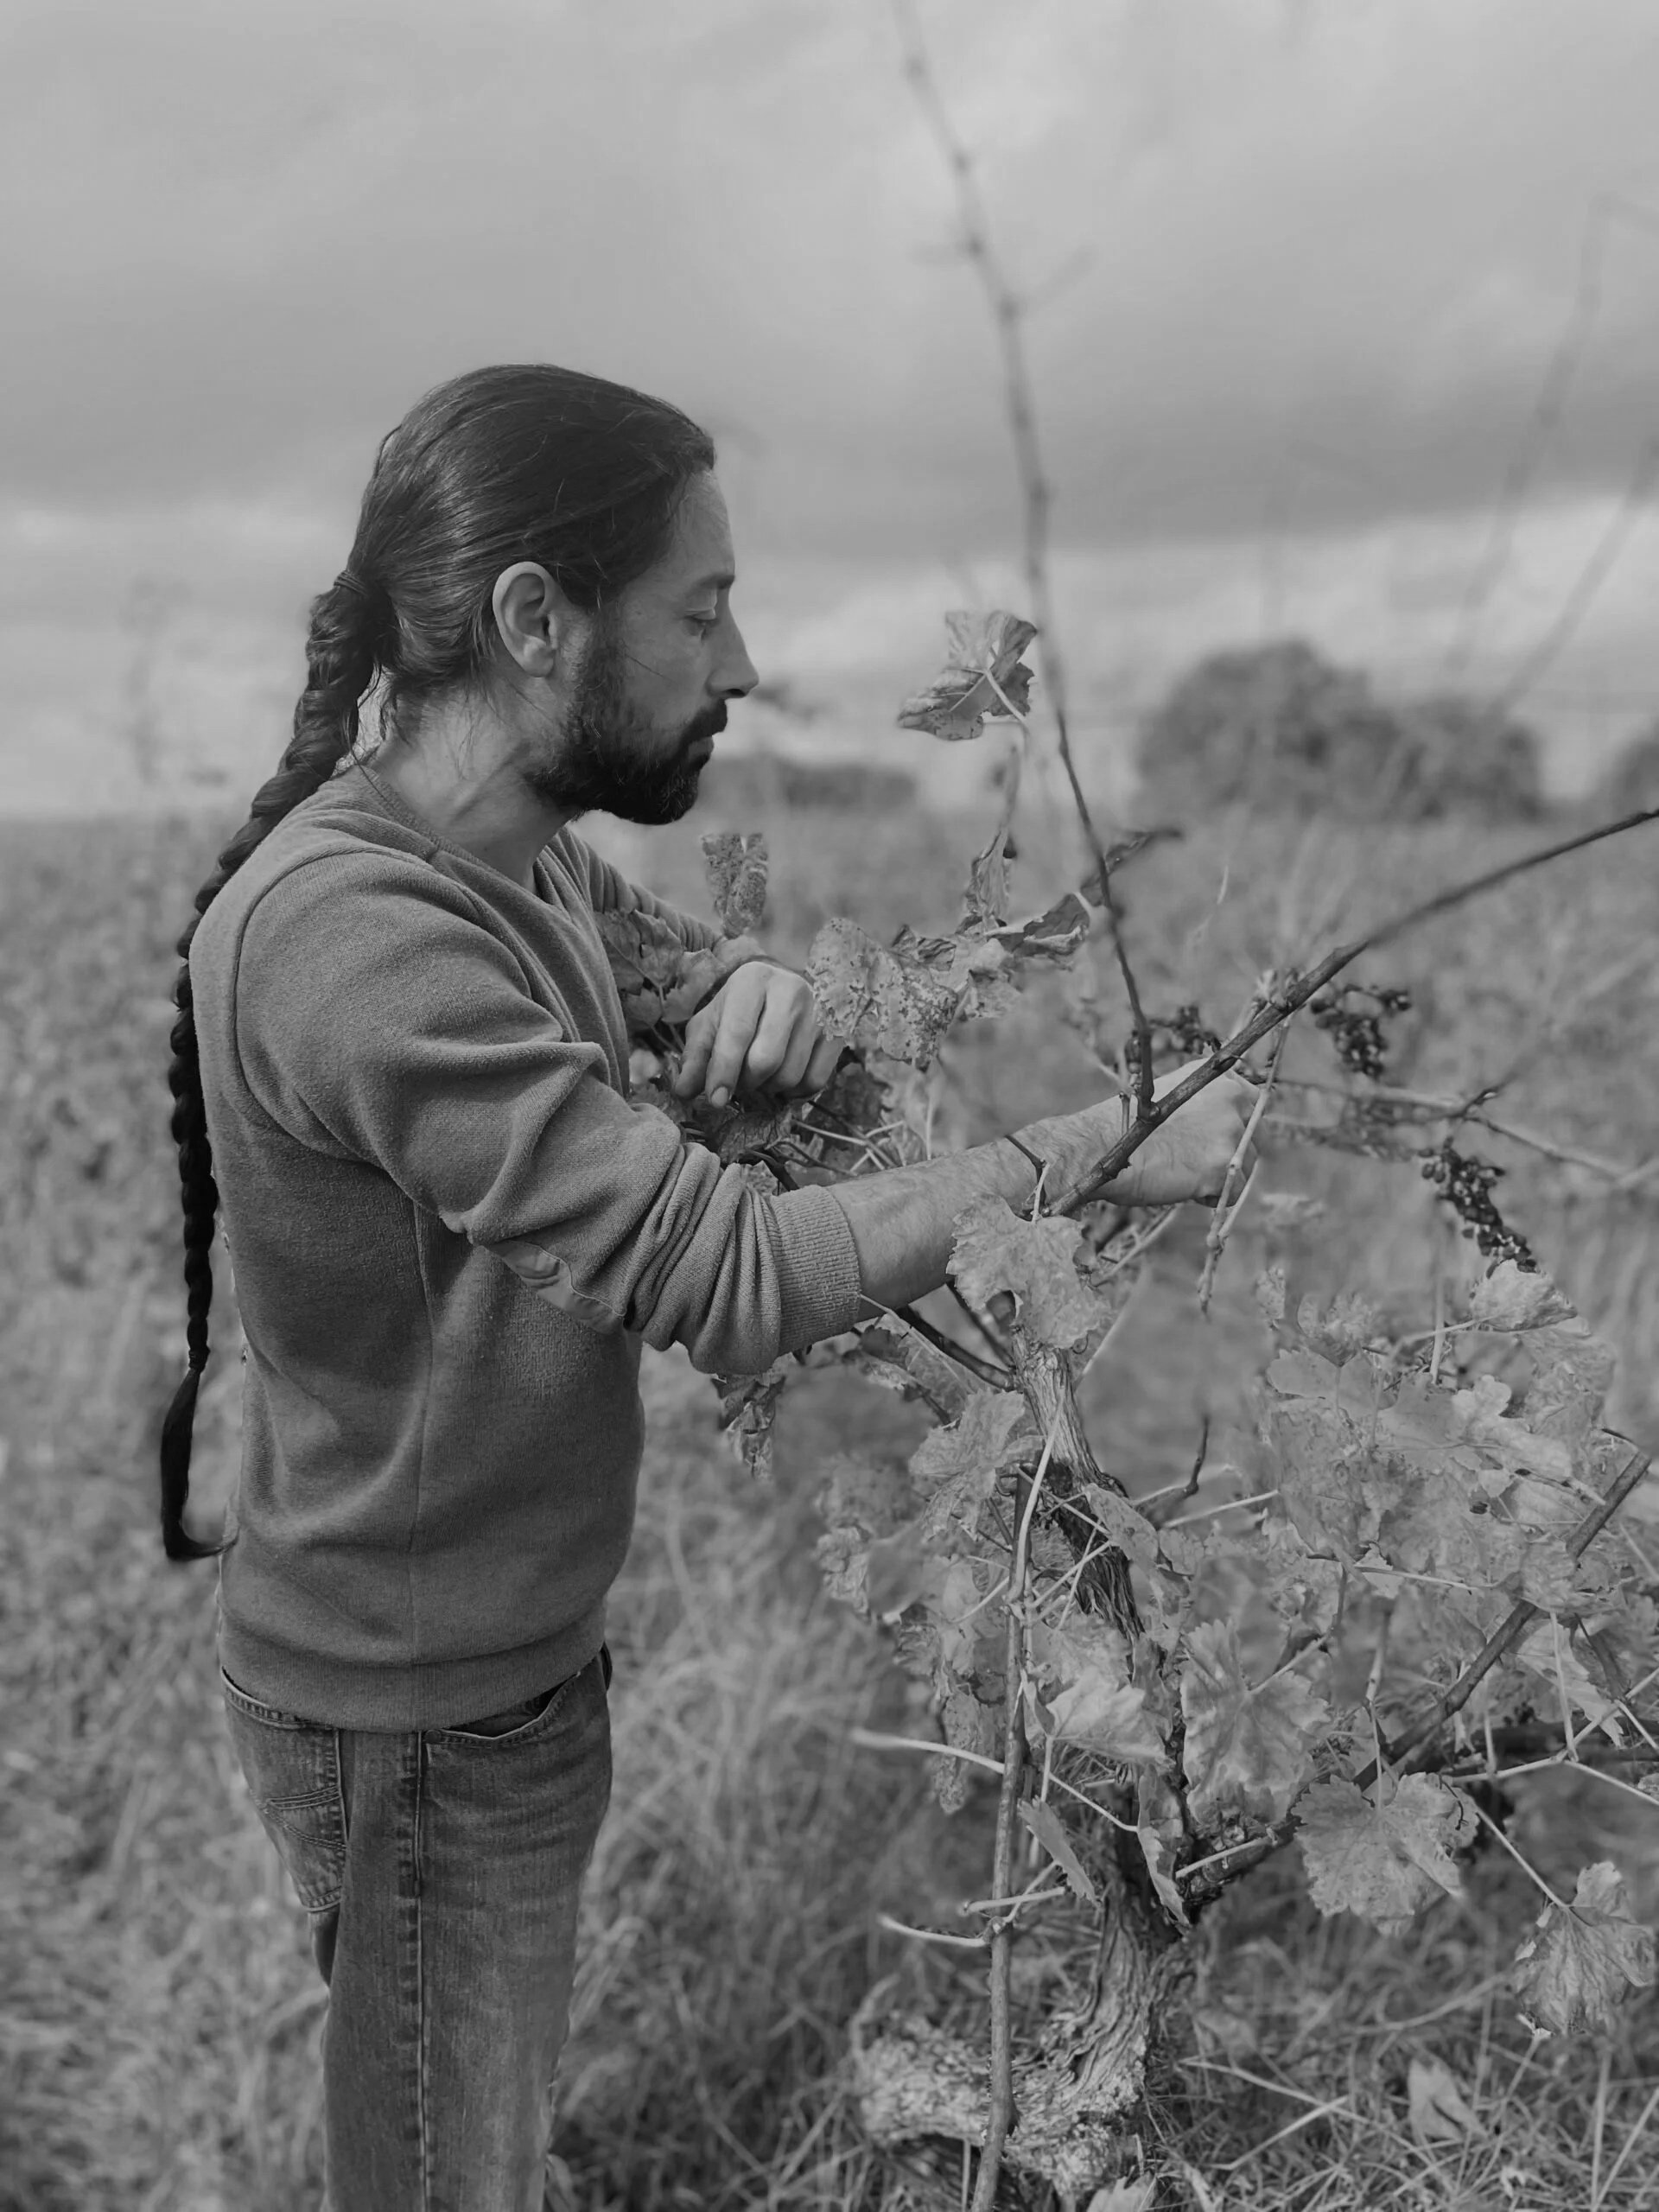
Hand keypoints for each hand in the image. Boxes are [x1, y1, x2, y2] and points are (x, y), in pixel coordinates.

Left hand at [671, 961, 841, 1108]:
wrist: (786, 987)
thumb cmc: (742, 1007)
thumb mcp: (712, 1022)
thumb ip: (696, 1055)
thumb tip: (683, 1092)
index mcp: (752, 981)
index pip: (738, 1032)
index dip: (724, 1070)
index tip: (715, 1100)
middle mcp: (790, 991)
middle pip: (766, 1060)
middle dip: (746, 1082)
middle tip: (739, 1081)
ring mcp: (819, 1012)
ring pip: (790, 1075)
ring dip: (769, 1089)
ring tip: (760, 1076)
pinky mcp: (838, 1034)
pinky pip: (815, 1081)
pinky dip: (794, 1092)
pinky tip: (783, 1078)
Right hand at [1022, 1060, 1257, 1207]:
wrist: (1100, 1147)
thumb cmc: (1124, 1126)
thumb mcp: (1169, 1095)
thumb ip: (1203, 1101)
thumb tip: (1227, 1122)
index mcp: (1216, 1078)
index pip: (1254, 1102)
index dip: (1241, 1125)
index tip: (1224, 1139)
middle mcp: (1230, 1100)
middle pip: (1255, 1137)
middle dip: (1233, 1153)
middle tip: (1197, 1162)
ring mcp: (1230, 1132)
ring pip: (1247, 1166)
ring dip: (1221, 1176)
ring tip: (1183, 1174)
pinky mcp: (1223, 1165)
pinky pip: (1233, 1191)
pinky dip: (1212, 1196)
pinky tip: (1185, 1188)